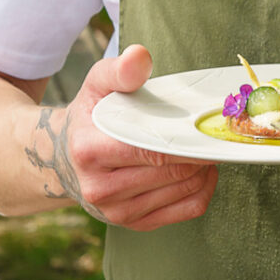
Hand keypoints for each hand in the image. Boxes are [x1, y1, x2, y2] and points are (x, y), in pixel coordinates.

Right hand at [44, 43, 217, 228]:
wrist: (66, 156)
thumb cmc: (91, 116)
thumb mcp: (98, 85)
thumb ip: (120, 70)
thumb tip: (140, 56)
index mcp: (90, 152)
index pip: (156, 150)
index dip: (190, 140)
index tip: (211, 126)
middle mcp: (100, 188)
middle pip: (175, 171)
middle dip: (201, 152)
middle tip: (212, 134)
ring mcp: (116, 211)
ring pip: (186, 191)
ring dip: (205, 169)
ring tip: (202, 148)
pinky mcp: (134, 223)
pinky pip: (188, 209)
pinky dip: (204, 189)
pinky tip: (201, 171)